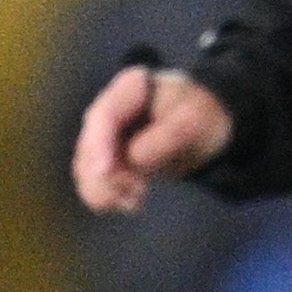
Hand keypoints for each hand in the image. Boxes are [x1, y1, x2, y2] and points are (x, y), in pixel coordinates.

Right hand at [72, 65, 231, 212]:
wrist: (206, 126)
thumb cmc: (202, 114)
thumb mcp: (197, 119)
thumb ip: (169, 135)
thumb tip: (134, 157)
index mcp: (130, 87)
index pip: (105, 116)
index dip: (99, 145)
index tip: (105, 171)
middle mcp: (108, 108)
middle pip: (89, 144)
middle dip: (103, 175)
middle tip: (132, 195)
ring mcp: (103, 134)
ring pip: (86, 167)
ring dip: (104, 190)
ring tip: (134, 202)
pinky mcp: (106, 158)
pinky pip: (95, 180)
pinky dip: (107, 196)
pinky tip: (130, 204)